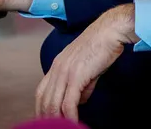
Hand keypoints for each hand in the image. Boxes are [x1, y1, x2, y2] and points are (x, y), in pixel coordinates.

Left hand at [35, 4, 137, 120]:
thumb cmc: (102, 46)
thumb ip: (81, 85)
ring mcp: (65, 72)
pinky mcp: (76, 76)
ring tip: (64, 127)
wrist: (110, 31)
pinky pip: (69, 103)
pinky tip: (74, 123)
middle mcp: (57, 69)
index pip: (41, 92)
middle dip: (46, 118)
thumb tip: (79, 100)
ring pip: (53, 104)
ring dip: (58, 120)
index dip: (41, 109)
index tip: (45, 119)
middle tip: (53, 128)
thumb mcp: (87, 67)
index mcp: (57, 65)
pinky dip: (70, 116)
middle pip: (44, 101)